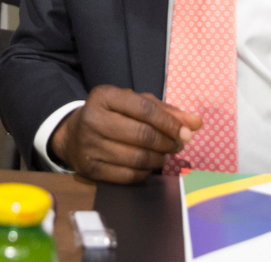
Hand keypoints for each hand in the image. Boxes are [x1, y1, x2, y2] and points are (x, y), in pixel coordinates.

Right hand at [49, 85, 201, 183]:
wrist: (74, 134)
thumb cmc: (112, 115)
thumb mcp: (134, 104)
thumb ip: (165, 111)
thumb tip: (196, 122)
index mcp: (104, 95)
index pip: (145, 109)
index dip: (170, 123)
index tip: (187, 133)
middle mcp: (93, 118)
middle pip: (142, 135)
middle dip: (167, 142)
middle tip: (178, 145)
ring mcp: (89, 145)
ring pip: (137, 158)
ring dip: (159, 159)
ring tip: (164, 154)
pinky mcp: (89, 168)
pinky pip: (128, 175)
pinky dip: (145, 172)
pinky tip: (148, 165)